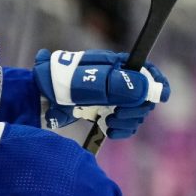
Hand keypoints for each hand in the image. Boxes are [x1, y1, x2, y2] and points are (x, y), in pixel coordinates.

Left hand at [34, 49, 169, 137]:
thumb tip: (141, 87)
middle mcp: (116, 80)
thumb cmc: (54, 82)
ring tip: (111, 122)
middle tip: (118, 114)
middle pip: (145, 95)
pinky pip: (125, 124)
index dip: (156, 81)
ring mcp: (112, 97)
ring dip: (129, 120)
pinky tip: (110, 130)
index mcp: (112, 65)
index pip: (145, 69)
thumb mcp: (80, 80)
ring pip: (136, 112)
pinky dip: (122, 130)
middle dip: (138, 107)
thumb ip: (108, 83)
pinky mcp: (105, 113)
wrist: (36, 97)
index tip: (159, 95)